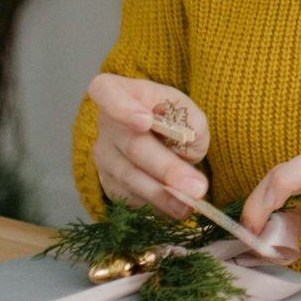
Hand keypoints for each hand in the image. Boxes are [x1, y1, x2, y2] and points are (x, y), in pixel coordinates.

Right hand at [87, 74, 208, 217]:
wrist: (156, 136)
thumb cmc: (168, 116)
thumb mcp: (184, 108)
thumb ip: (190, 119)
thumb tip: (189, 140)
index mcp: (120, 91)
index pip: (106, 91)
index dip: (121, 107)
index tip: (144, 122)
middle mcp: (106, 123)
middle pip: (133, 146)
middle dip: (166, 169)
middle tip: (196, 187)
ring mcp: (104, 155)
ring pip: (131, 178)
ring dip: (162, 195)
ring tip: (189, 205)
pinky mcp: (108, 182)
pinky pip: (129, 197)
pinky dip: (153, 205)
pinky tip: (174, 209)